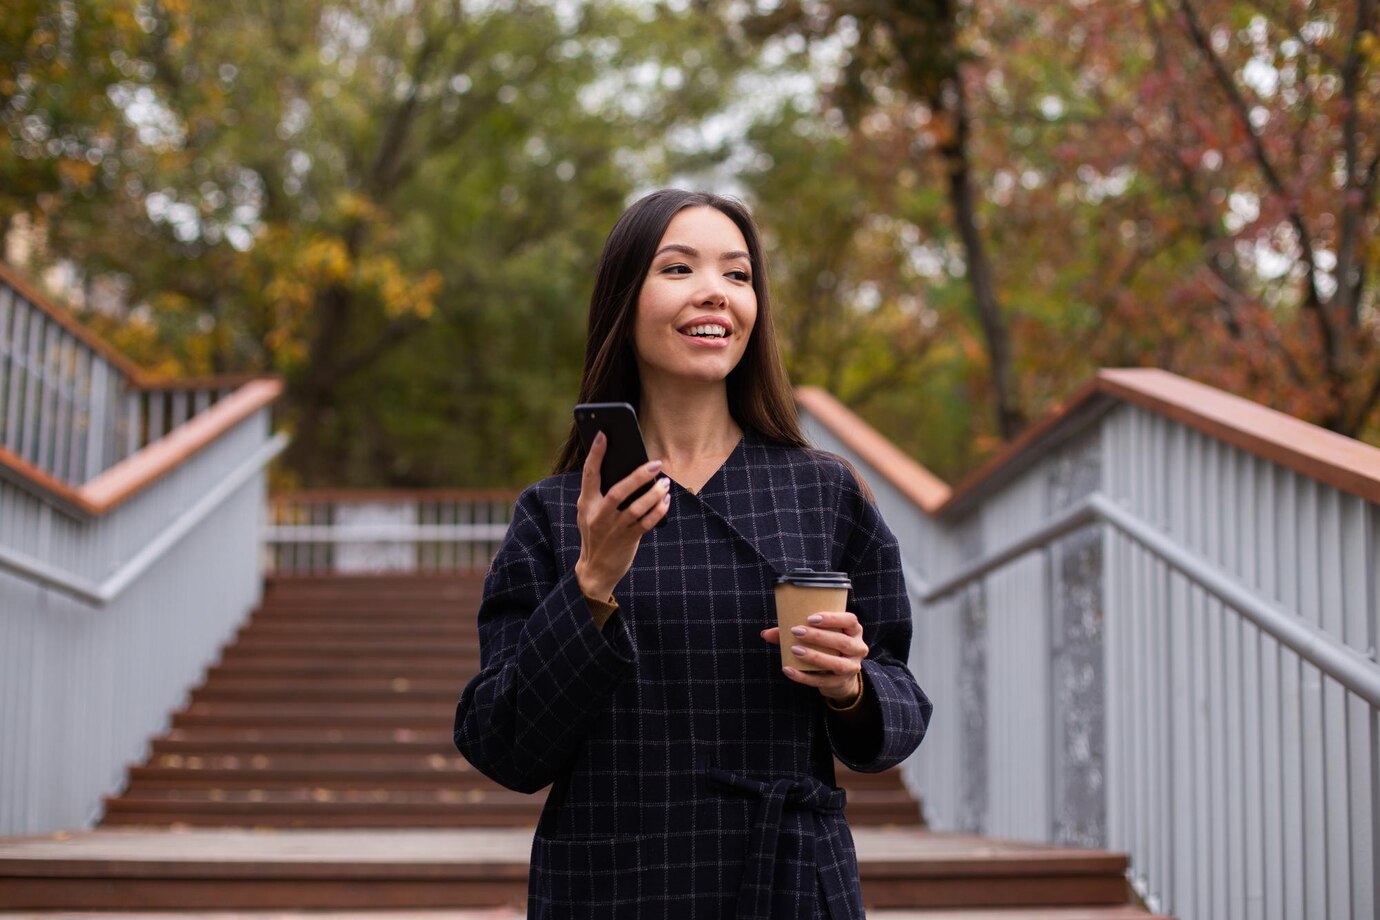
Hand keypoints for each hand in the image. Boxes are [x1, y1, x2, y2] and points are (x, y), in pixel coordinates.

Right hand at [574, 432, 671, 600]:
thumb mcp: (589, 514)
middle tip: (656, 464)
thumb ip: (600, 494)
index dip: (595, 454)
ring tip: (665, 482)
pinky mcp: (627, 540)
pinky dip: (658, 511)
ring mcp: (613, 529)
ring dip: (654, 494)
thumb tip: (623, 469)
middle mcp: (598, 516)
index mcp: (587, 504)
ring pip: (636, 508)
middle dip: (638, 476)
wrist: (595, 571)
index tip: (603, 434)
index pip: (589, 474)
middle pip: (618, 491)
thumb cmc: (596, 535)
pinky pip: (646, 523)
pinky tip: (666, 501)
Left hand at [760, 611, 867, 700]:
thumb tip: (765, 633)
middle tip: (796, 631)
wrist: (839, 675)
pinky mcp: (840, 683)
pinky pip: (822, 681)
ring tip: (794, 650)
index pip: (850, 620)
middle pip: (842, 642)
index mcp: (854, 630)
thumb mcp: (819, 635)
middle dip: (818, 636)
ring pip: (836, 664)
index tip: (810, 617)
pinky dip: (804, 676)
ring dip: (814, 656)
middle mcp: (858, 648)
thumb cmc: (826, 646)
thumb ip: (794, 631)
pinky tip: (788, 670)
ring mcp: (851, 667)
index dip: (833, 618)